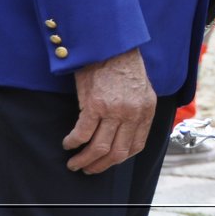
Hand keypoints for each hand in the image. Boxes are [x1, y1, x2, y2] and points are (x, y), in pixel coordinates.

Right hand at [64, 48, 154, 173]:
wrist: (111, 46)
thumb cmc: (122, 66)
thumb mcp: (140, 90)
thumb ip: (136, 111)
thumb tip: (124, 132)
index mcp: (146, 110)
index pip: (136, 146)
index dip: (120, 158)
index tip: (108, 162)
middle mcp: (133, 113)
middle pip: (118, 153)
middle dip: (100, 166)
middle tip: (87, 169)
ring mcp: (114, 110)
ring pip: (99, 148)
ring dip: (84, 160)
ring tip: (74, 162)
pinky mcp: (95, 105)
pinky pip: (82, 133)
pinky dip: (73, 142)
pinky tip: (68, 143)